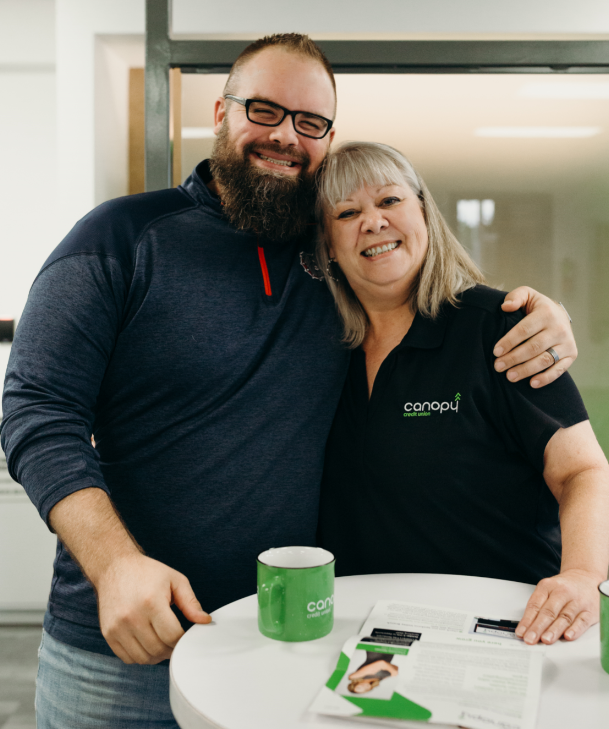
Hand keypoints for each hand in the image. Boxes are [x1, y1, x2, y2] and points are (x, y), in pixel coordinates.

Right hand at [95, 553, 210, 663]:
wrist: (115, 567)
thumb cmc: (147, 573)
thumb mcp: (174, 580)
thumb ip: (190, 602)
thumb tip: (206, 621)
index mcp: (151, 602)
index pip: (172, 636)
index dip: (183, 640)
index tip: (186, 636)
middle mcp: (132, 616)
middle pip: (158, 650)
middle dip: (171, 649)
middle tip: (176, 641)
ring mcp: (117, 627)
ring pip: (143, 658)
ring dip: (157, 656)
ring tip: (163, 643)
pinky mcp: (108, 634)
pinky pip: (127, 657)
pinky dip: (140, 656)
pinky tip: (147, 643)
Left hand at [493, 286, 575, 387]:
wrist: (559, 315)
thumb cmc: (536, 308)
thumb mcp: (527, 295)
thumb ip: (515, 297)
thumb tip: (505, 307)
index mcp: (547, 313)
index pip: (525, 329)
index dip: (509, 341)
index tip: (496, 352)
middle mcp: (559, 328)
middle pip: (533, 347)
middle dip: (514, 358)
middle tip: (498, 367)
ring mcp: (566, 343)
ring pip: (545, 360)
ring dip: (526, 370)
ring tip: (510, 376)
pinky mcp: (571, 355)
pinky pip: (559, 370)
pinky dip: (546, 378)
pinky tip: (531, 383)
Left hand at [515, 568, 601, 644]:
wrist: (585, 577)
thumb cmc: (563, 587)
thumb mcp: (547, 590)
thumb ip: (538, 607)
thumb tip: (527, 627)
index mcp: (547, 586)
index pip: (535, 605)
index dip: (527, 620)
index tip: (521, 633)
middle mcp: (562, 592)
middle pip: (548, 612)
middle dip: (538, 627)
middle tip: (530, 639)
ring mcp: (577, 601)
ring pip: (564, 617)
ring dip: (554, 630)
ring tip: (546, 640)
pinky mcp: (590, 611)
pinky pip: (582, 621)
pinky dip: (575, 630)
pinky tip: (568, 636)